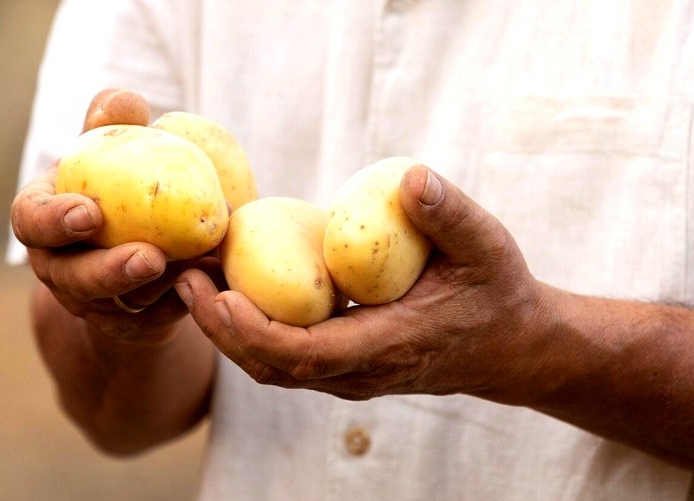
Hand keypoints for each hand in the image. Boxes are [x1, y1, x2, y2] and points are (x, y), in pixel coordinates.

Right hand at [12, 89, 214, 343]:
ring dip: (160, 286)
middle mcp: (60, 266)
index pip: (30, 222)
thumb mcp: (109, 150)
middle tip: (150, 256)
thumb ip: (111, 122)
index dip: (53, 222)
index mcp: (42, 219)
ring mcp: (94, 303)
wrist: (135, 241)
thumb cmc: (117, 182)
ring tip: (196, 262)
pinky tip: (213, 275)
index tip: (89, 212)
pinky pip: (158, 319)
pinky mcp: (134, 325)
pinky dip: (186, 297)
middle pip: (75, 279)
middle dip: (109, 271)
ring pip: (122, 303)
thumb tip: (126, 102)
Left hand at [175, 166, 559, 400]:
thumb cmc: (498, 292)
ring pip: (269, 366)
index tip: (214, 293)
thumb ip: (450, 214)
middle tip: (182, 275)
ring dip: (226, 329)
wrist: (512, 347)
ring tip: (192, 278)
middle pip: (269, 366)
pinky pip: (282, 356)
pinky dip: (248, 327)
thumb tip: (410, 178)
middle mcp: (359, 373)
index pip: (303, 355)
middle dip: (218, 327)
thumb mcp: (487, 247)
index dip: (251, 330)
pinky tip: (228, 285)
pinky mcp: (341, 365)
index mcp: (387, 347)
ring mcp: (347, 375)